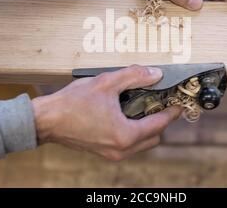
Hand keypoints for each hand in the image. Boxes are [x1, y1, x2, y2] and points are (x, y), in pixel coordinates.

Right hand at [32, 65, 182, 160]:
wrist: (46, 120)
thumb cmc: (73, 103)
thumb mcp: (106, 83)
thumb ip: (134, 76)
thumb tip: (156, 74)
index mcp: (125, 135)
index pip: (159, 124)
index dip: (172, 112)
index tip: (179, 104)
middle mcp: (121, 149)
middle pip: (154, 138)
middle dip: (161, 122)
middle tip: (161, 103)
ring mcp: (111, 153)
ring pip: (141, 143)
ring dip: (147, 128)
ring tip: (144, 107)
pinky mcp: (102, 151)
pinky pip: (127, 145)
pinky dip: (133, 132)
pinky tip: (126, 114)